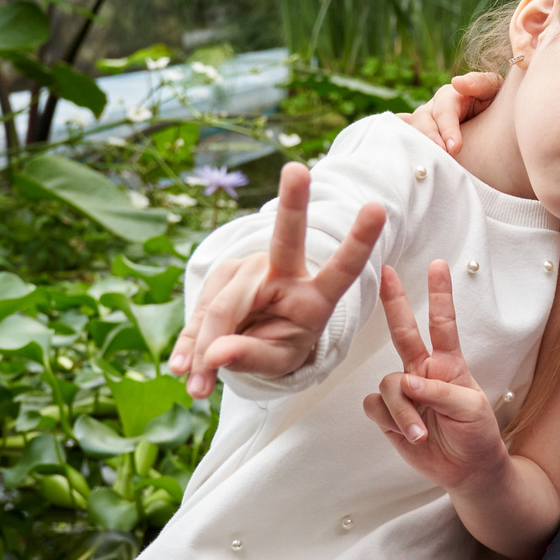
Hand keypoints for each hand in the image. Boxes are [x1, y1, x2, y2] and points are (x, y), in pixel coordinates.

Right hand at [167, 162, 384, 398]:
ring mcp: (250, 269)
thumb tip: (213, 356)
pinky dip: (188, 346)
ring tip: (198, 389)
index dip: (359, 240)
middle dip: (294, 202)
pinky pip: (198, 314)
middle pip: (285, 240)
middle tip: (298, 170)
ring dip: (203, 349)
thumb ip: (250, 357)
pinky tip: (180, 369)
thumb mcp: (277, 361)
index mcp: (316, 295)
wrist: (256, 339)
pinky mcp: (221, 276)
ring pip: (221, 306)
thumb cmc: (282, 346)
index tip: (378, 208)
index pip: (343, 268)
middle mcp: (285, 272)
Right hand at [361, 261, 512, 490]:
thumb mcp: (472, 409)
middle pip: (403, 332)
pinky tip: (407, 434)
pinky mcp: (388, 414)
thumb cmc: (476, 433)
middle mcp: (423, 371)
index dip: (440, 295)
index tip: (437, 265)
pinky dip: (391, 420)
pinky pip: (375, 406)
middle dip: (394, 302)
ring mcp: (404, 392)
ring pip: (387, 384)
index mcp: (448, 364)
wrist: (467, 469)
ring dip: (402, 409)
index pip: (442, 324)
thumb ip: (441, 392)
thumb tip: (407, 383)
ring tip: (420, 433)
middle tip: (387, 272)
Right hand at [403, 71, 504, 154]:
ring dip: (419, 146)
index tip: (455, 148)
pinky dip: (403, 149)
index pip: (443, 111)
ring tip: (428, 162)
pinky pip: (410, 142)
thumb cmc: (499, 103)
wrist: (503, 123)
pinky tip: (403, 160)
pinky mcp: (427, 142)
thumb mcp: (494, 88)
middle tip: (442, 155)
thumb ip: (480, 83)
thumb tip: (457, 82)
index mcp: (449, 96)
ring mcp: (427, 126)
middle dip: (430, 138)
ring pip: (413, 132)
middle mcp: (434, 110)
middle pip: (421, 120)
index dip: (447, 129)